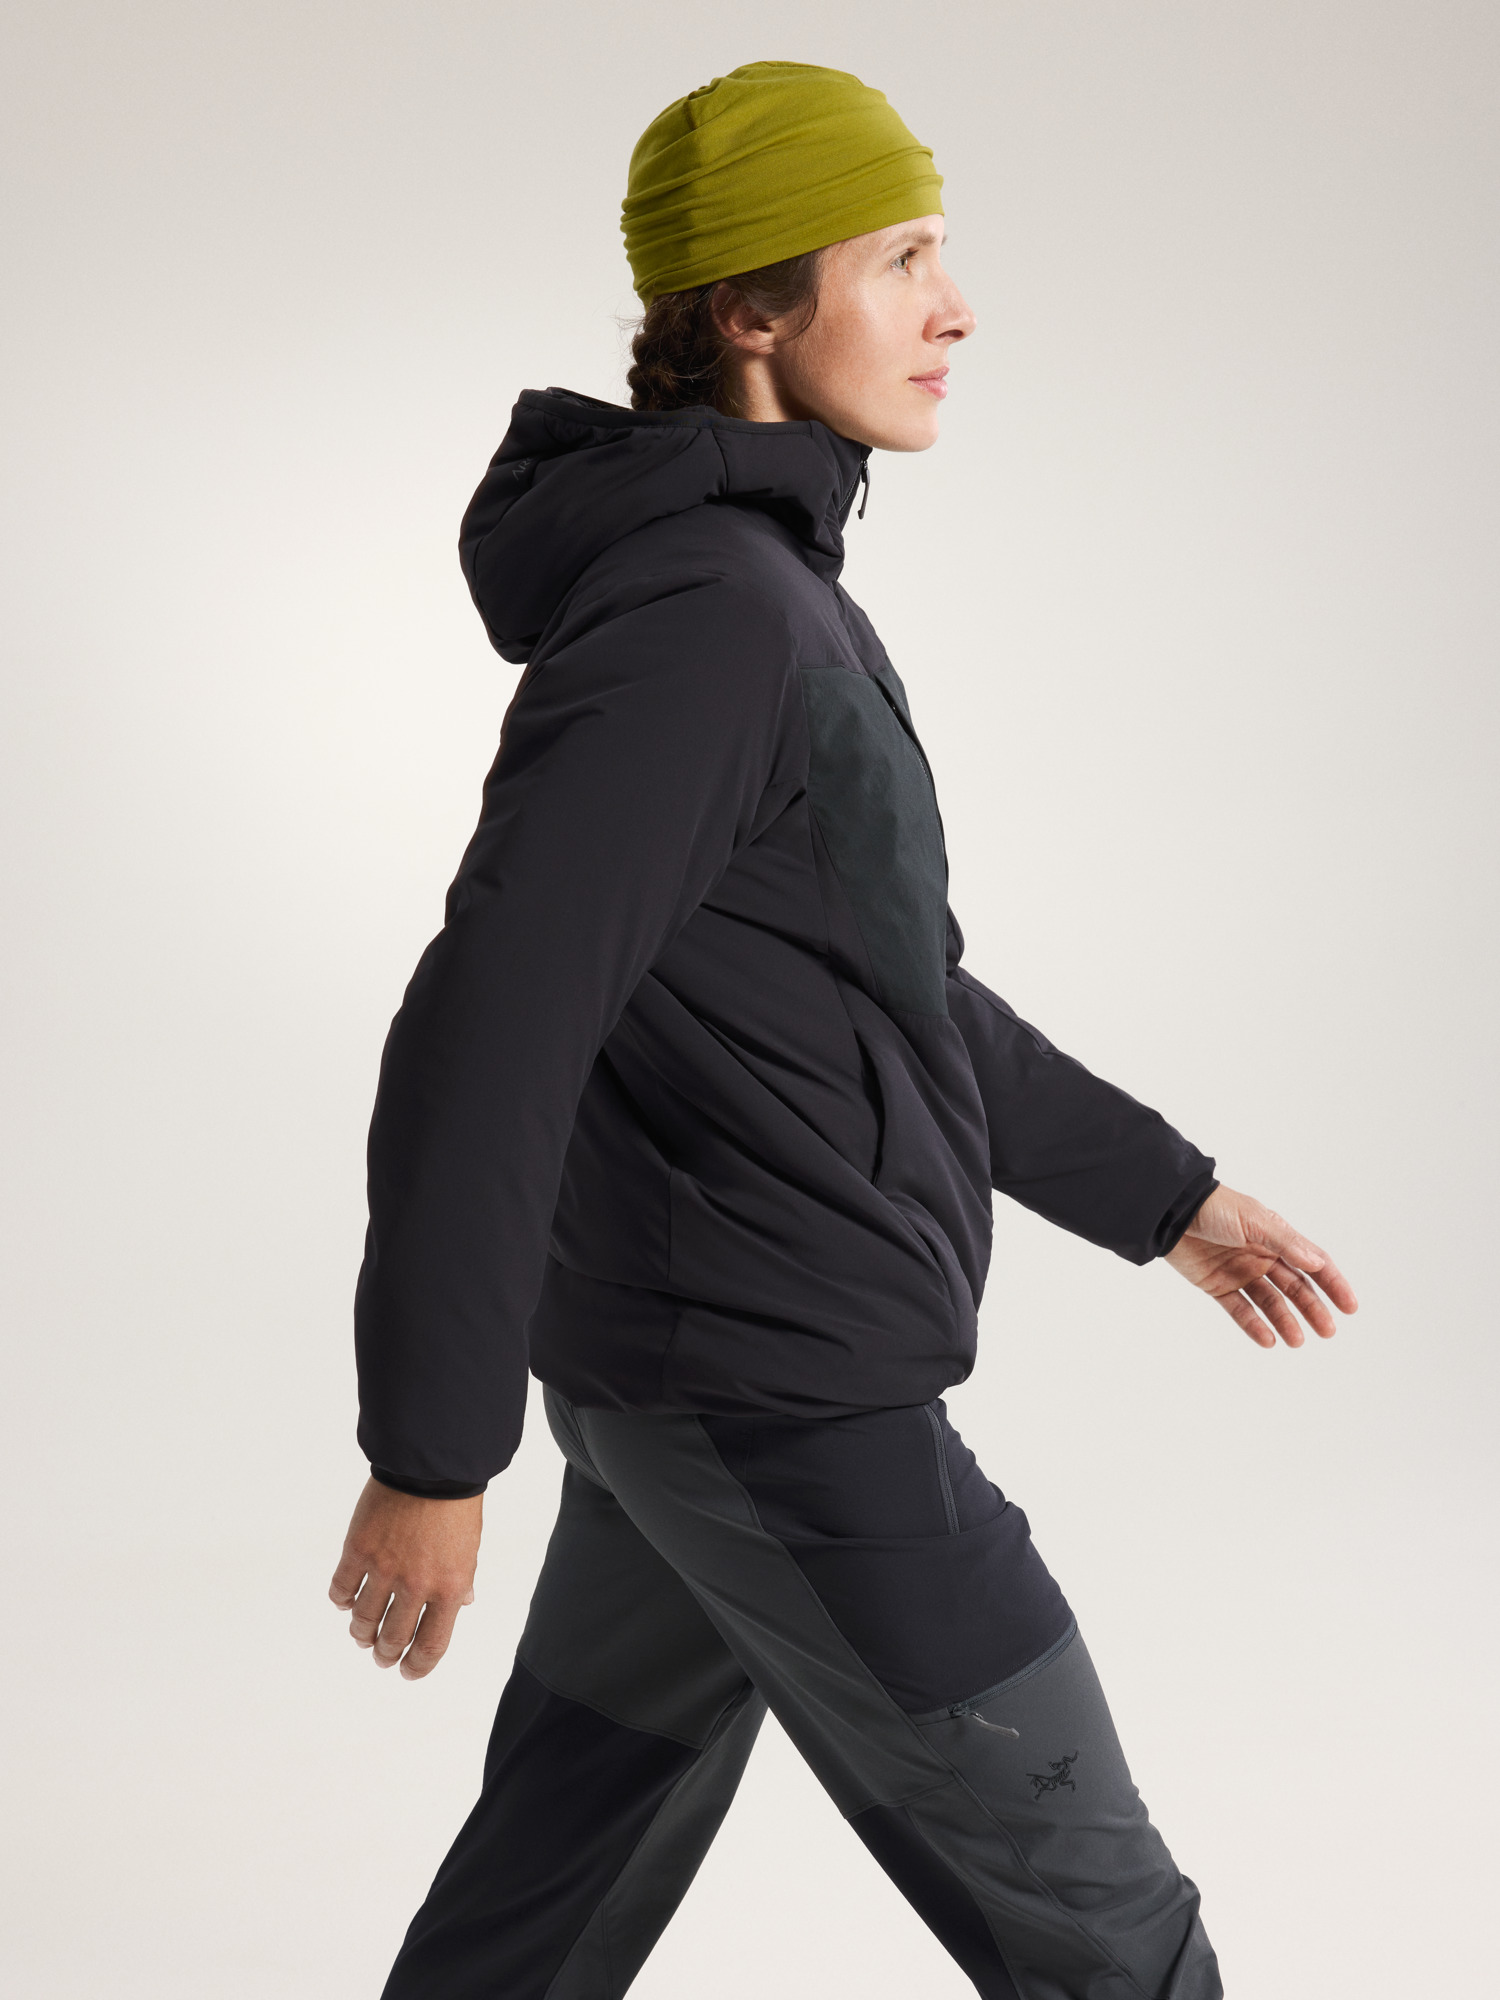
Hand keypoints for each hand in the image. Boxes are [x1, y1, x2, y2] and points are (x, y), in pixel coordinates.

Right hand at [328, 1478, 482, 1679]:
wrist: (431, 1465)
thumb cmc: (455, 1505)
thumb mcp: (469, 1548)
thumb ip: (461, 1581)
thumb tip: (461, 1604)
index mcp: (449, 1588)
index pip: (430, 1645)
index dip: (417, 1666)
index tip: (408, 1672)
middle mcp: (416, 1585)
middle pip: (393, 1639)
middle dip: (386, 1654)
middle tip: (382, 1656)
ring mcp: (384, 1569)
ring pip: (363, 1621)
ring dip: (361, 1633)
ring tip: (362, 1635)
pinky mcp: (357, 1550)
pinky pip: (341, 1589)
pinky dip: (342, 1600)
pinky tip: (347, 1600)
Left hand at [1165, 1184, 1358, 1348]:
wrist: (1170, 1212)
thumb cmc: (1214, 1207)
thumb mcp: (1253, 1221)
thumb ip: (1284, 1243)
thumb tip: (1316, 1263)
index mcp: (1276, 1237)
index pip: (1313, 1263)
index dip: (1333, 1283)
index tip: (1350, 1306)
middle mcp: (1262, 1256)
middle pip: (1295, 1287)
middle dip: (1313, 1309)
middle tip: (1328, 1331)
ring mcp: (1240, 1272)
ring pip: (1270, 1302)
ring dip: (1285, 1321)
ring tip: (1297, 1341)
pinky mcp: (1217, 1285)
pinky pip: (1240, 1309)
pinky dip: (1254, 1325)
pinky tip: (1268, 1339)